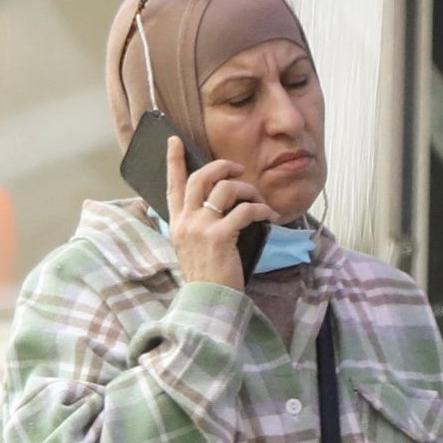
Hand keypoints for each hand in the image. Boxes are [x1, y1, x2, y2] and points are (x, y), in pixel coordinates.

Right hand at [165, 137, 270, 292]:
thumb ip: (196, 224)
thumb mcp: (191, 247)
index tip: (174, 141)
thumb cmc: (206, 276)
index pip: (172, 185)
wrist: (208, 301)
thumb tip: (215, 203)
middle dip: (222, 166)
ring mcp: (201, 227)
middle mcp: (186, 221)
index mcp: (177, 223)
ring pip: (226, 189)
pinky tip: (270, 217)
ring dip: (248, 190)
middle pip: (200, 178)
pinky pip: (245, 210)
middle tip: (238, 169)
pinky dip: (261, 210)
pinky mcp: (220, 236)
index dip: (173, 161)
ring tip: (259, 201)